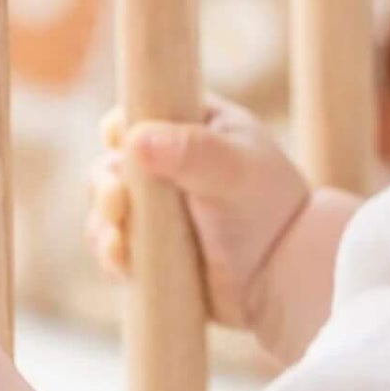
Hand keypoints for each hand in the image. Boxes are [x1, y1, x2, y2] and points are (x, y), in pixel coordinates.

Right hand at [88, 96, 311, 338]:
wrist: (286, 277)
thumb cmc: (269, 208)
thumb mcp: (234, 169)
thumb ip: (190, 150)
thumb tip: (134, 139)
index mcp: (191, 125)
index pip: (140, 112)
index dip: (121, 126)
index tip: (117, 139)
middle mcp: (168, 164)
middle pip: (113, 163)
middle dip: (105, 181)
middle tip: (117, 199)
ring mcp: (157, 210)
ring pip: (107, 208)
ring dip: (103, 219)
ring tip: (117, 236)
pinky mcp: (152, 250)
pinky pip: (115, 248)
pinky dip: (110, 252)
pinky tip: (120, 257)